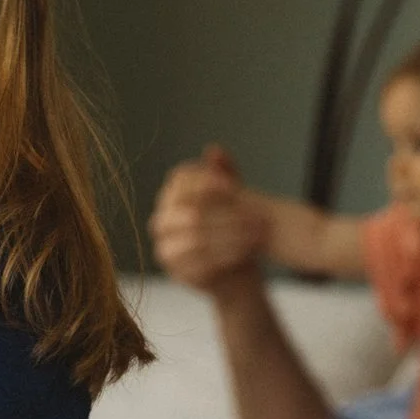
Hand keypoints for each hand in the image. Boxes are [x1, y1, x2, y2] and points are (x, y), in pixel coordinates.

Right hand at [150, 144, 268, 291]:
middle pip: (190, 211)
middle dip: (228, 215)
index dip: (208, 181)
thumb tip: (213, 148)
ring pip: (196, 238)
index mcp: (171, 195)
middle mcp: (162, 219)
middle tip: (257, 219)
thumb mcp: (233, 197)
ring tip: (256, 237)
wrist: (235, 268)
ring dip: (231, 237)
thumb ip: (225, 173)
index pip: (181, 180)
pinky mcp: (173, 269)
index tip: (236, 188)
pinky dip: (226, 257)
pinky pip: (199, 262)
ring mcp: (164, 245)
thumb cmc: (233, 227)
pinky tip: (246, 254)